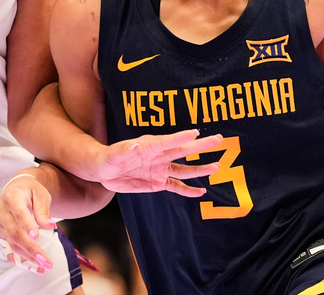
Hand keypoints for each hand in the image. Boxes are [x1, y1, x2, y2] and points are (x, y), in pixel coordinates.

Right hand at [0, 173, 56, 274]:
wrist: (17, 189)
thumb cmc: (30, 191)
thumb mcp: (41, 194)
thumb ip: (43, 210)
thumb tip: (50, 226)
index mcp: (11, 199)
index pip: (19, 215)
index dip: (27, 226)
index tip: (37, 237)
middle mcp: (2, 212)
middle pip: (15, 234)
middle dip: (30, 249)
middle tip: (45, 260)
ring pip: (12, 245)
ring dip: (28, 258)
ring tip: (44, 266)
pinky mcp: (1, 235)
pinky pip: (9, 250)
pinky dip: (21, 260)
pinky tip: (33, 267)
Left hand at [93, 129, 222, 196]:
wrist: (105, 170)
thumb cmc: (109, 158)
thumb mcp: (114, 154)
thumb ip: (125, 150)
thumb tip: (136, 145)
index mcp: (149, 146)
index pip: (168, 141)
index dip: (181, 137)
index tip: (195, 132)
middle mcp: (159, 156)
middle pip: (183, 150)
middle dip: (201, 145)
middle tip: (218, 139)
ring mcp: (160, 169)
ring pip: (184, 169)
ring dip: (200, 168)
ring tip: (216, 166)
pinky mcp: (158, 182)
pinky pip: (176, 186)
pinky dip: (188, 190)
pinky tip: (201, 192)